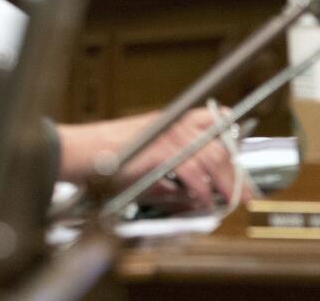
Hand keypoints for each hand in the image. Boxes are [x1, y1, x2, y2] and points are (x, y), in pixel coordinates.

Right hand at [57, 108, 246, 211]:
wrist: (75, 151)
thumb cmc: (100, 158)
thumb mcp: (140, 160)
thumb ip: (168, 174)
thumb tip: (193, 194)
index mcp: (166, 121)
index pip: (212, 118)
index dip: (232, 137)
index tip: (240, 159)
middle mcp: (169, 124)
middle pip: (218, 142)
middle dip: (236, 171)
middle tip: (245, 193)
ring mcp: (164, 135)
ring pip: (211, 155)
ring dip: (225, 182)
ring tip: (228, 201)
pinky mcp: (157, 151)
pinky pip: (192, 170)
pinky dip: (200, 189)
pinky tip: (199, 200)